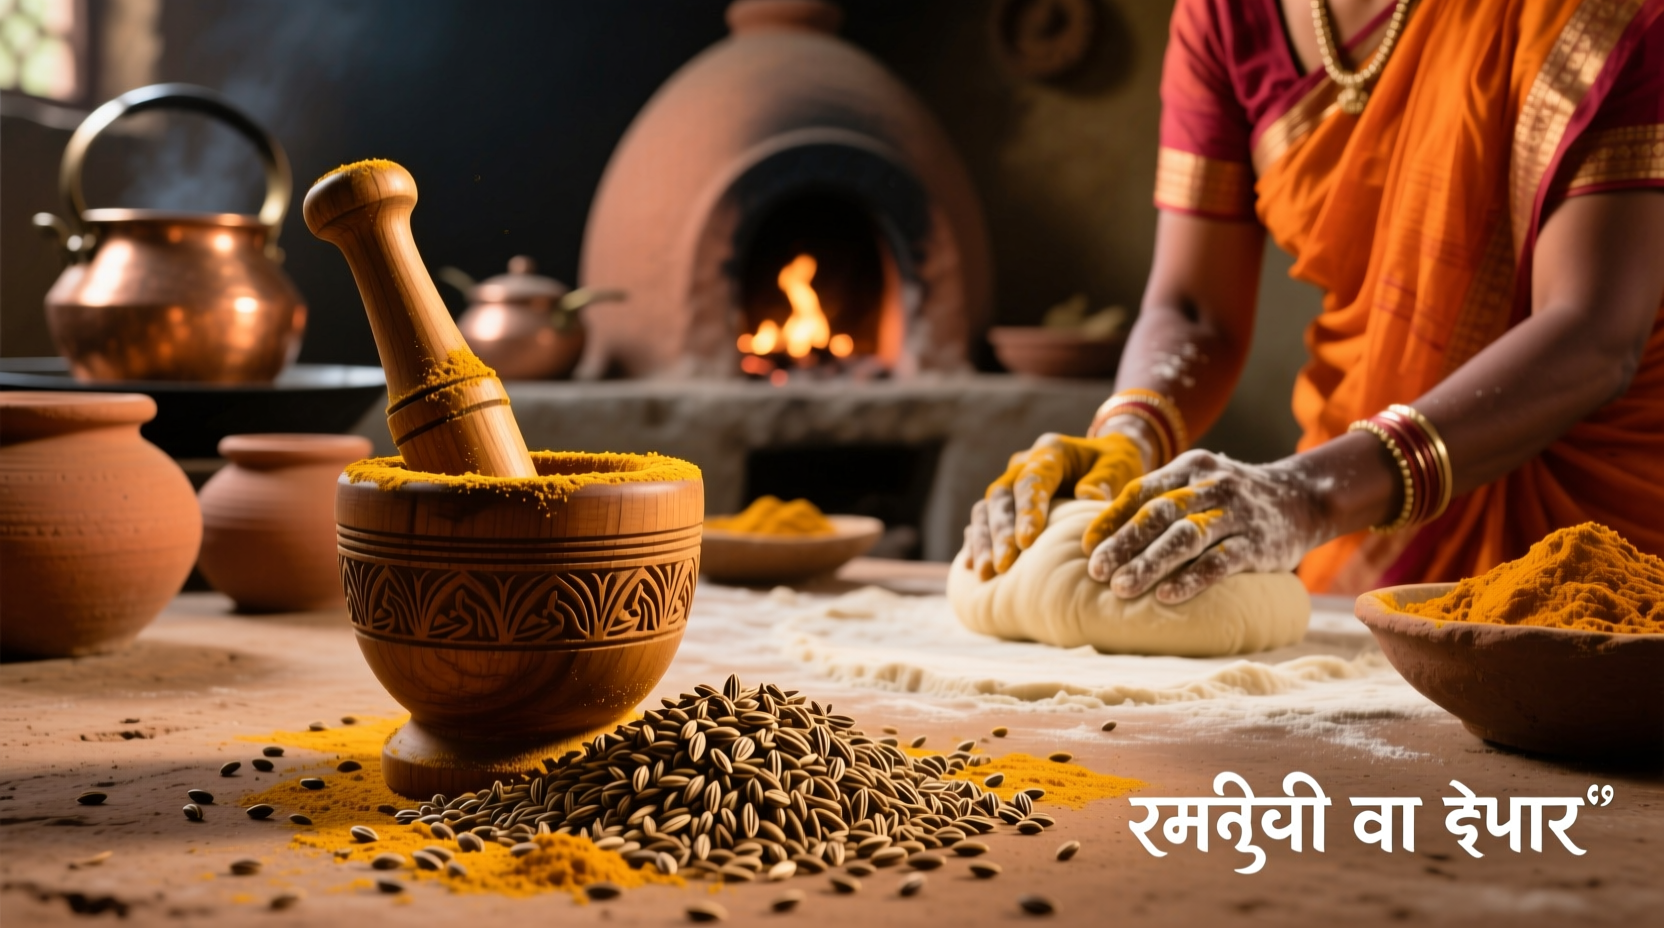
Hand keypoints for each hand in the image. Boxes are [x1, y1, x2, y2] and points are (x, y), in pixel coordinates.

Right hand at [965, 432, 1145, 579]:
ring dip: (984, 541)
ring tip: (987, 573)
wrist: (1106, 462)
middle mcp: (1022, 465)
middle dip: (1000, 532)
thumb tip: (1087, 498)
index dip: (1028, 510)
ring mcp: (1010, 484)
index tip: (1027, 541)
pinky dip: (977, 542)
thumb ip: (1105, 479)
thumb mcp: (1119, 466)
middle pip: (1001, 496)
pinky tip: (975, 568)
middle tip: (1002, 565)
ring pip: (986, 509)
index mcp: (1050, 452)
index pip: (1032, 479)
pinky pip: (982, 522)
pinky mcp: (1005, 505)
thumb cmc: (1116, 465)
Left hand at [1081, 450, 1327, 602]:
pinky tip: (1166, 597)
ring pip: (1186, 537)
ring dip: (1149, 564)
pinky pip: (1220, 562)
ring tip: (1121, 588)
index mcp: (1191, 467)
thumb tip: (1101, 527)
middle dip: (1123, 543)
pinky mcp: (1259, 545)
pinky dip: (1191, 580)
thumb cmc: (1232, 498)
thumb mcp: (1199, 481)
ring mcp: (1237, 514)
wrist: (1303, 498)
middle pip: (1159, 513)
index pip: (1143, 491)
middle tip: (1095, 571)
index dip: (1112, 518)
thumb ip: (1160, 496)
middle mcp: (1213, 485)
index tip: (1086, 545)